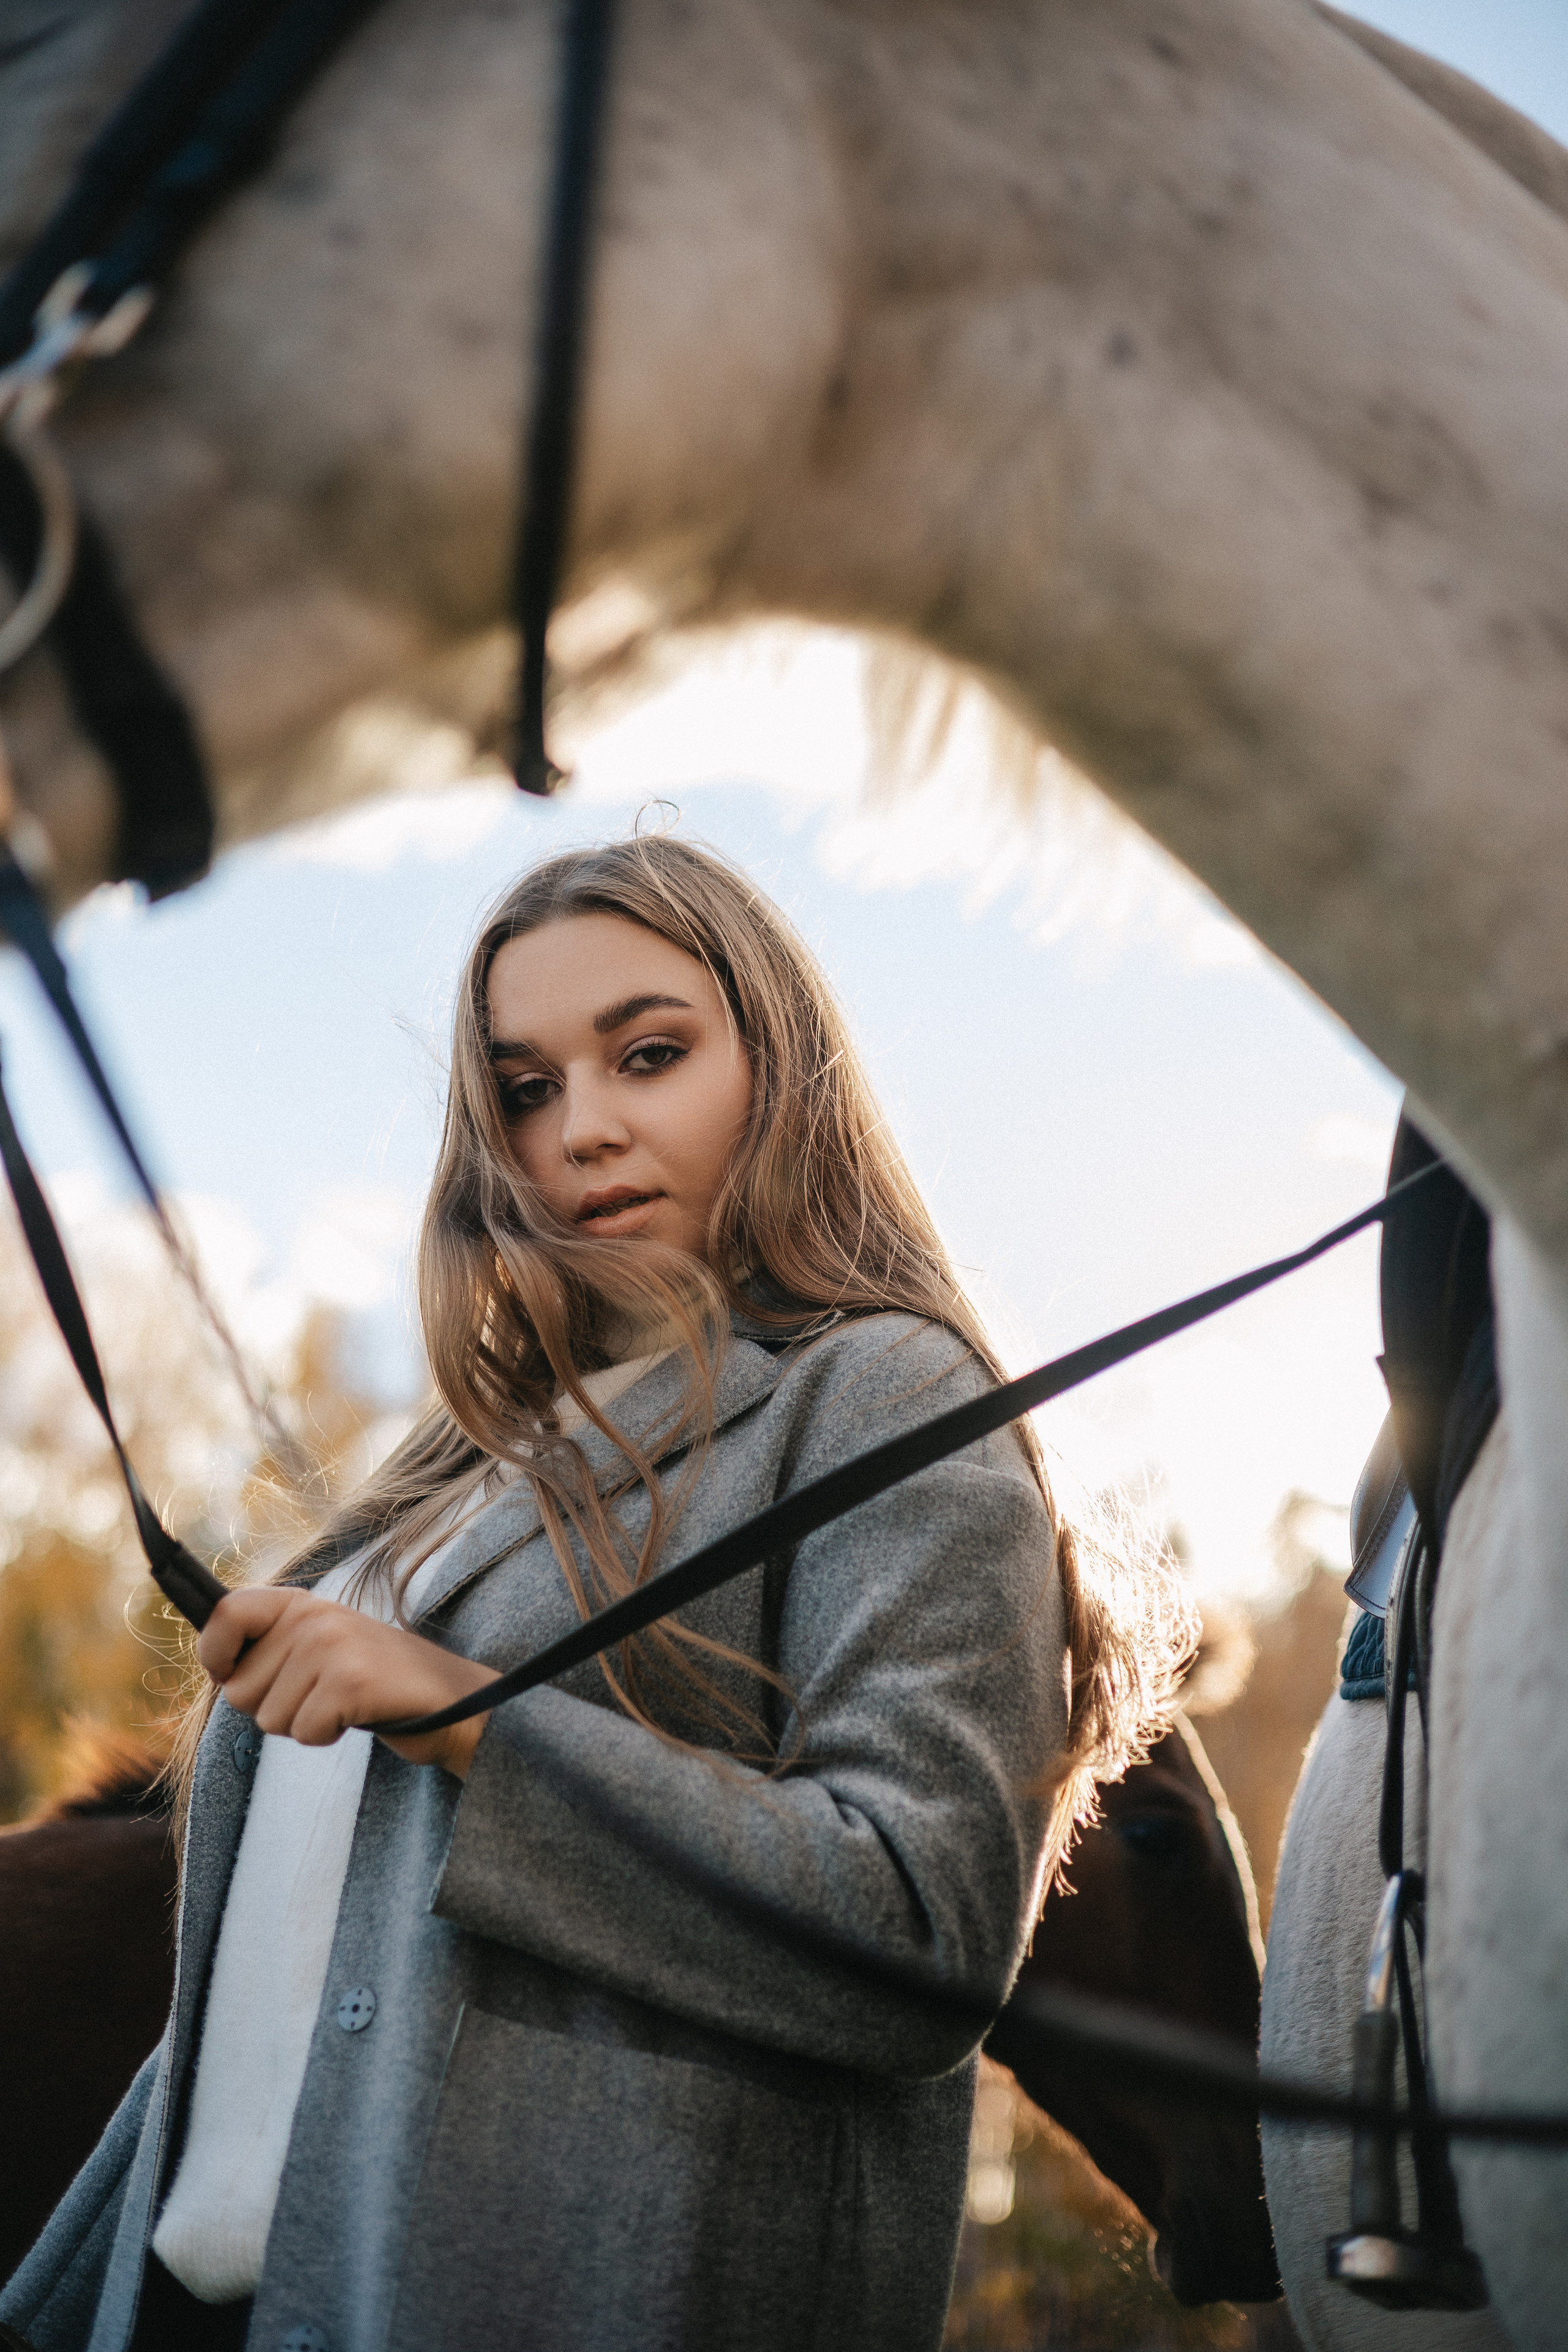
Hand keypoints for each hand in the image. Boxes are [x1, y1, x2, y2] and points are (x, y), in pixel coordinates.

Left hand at [198, 1586, 499, 1777]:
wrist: (450, 1698)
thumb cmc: (373, 1681)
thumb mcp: (317, 1648)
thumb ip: (269, 1649)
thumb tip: (215, 1672)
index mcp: (299, 1603)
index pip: (225, 1613)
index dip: (213, 1652)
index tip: (228, 1673)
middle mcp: (311, 1617)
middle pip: (239, 1689)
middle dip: (272, 1707)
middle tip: (320, 1694)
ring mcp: (331, 1646)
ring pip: (268, 1718)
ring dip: (303, 1724)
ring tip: (342, 1702)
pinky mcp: (350, 1681)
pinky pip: (303, 1731)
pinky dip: (326, 1736)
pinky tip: (357, 1714)